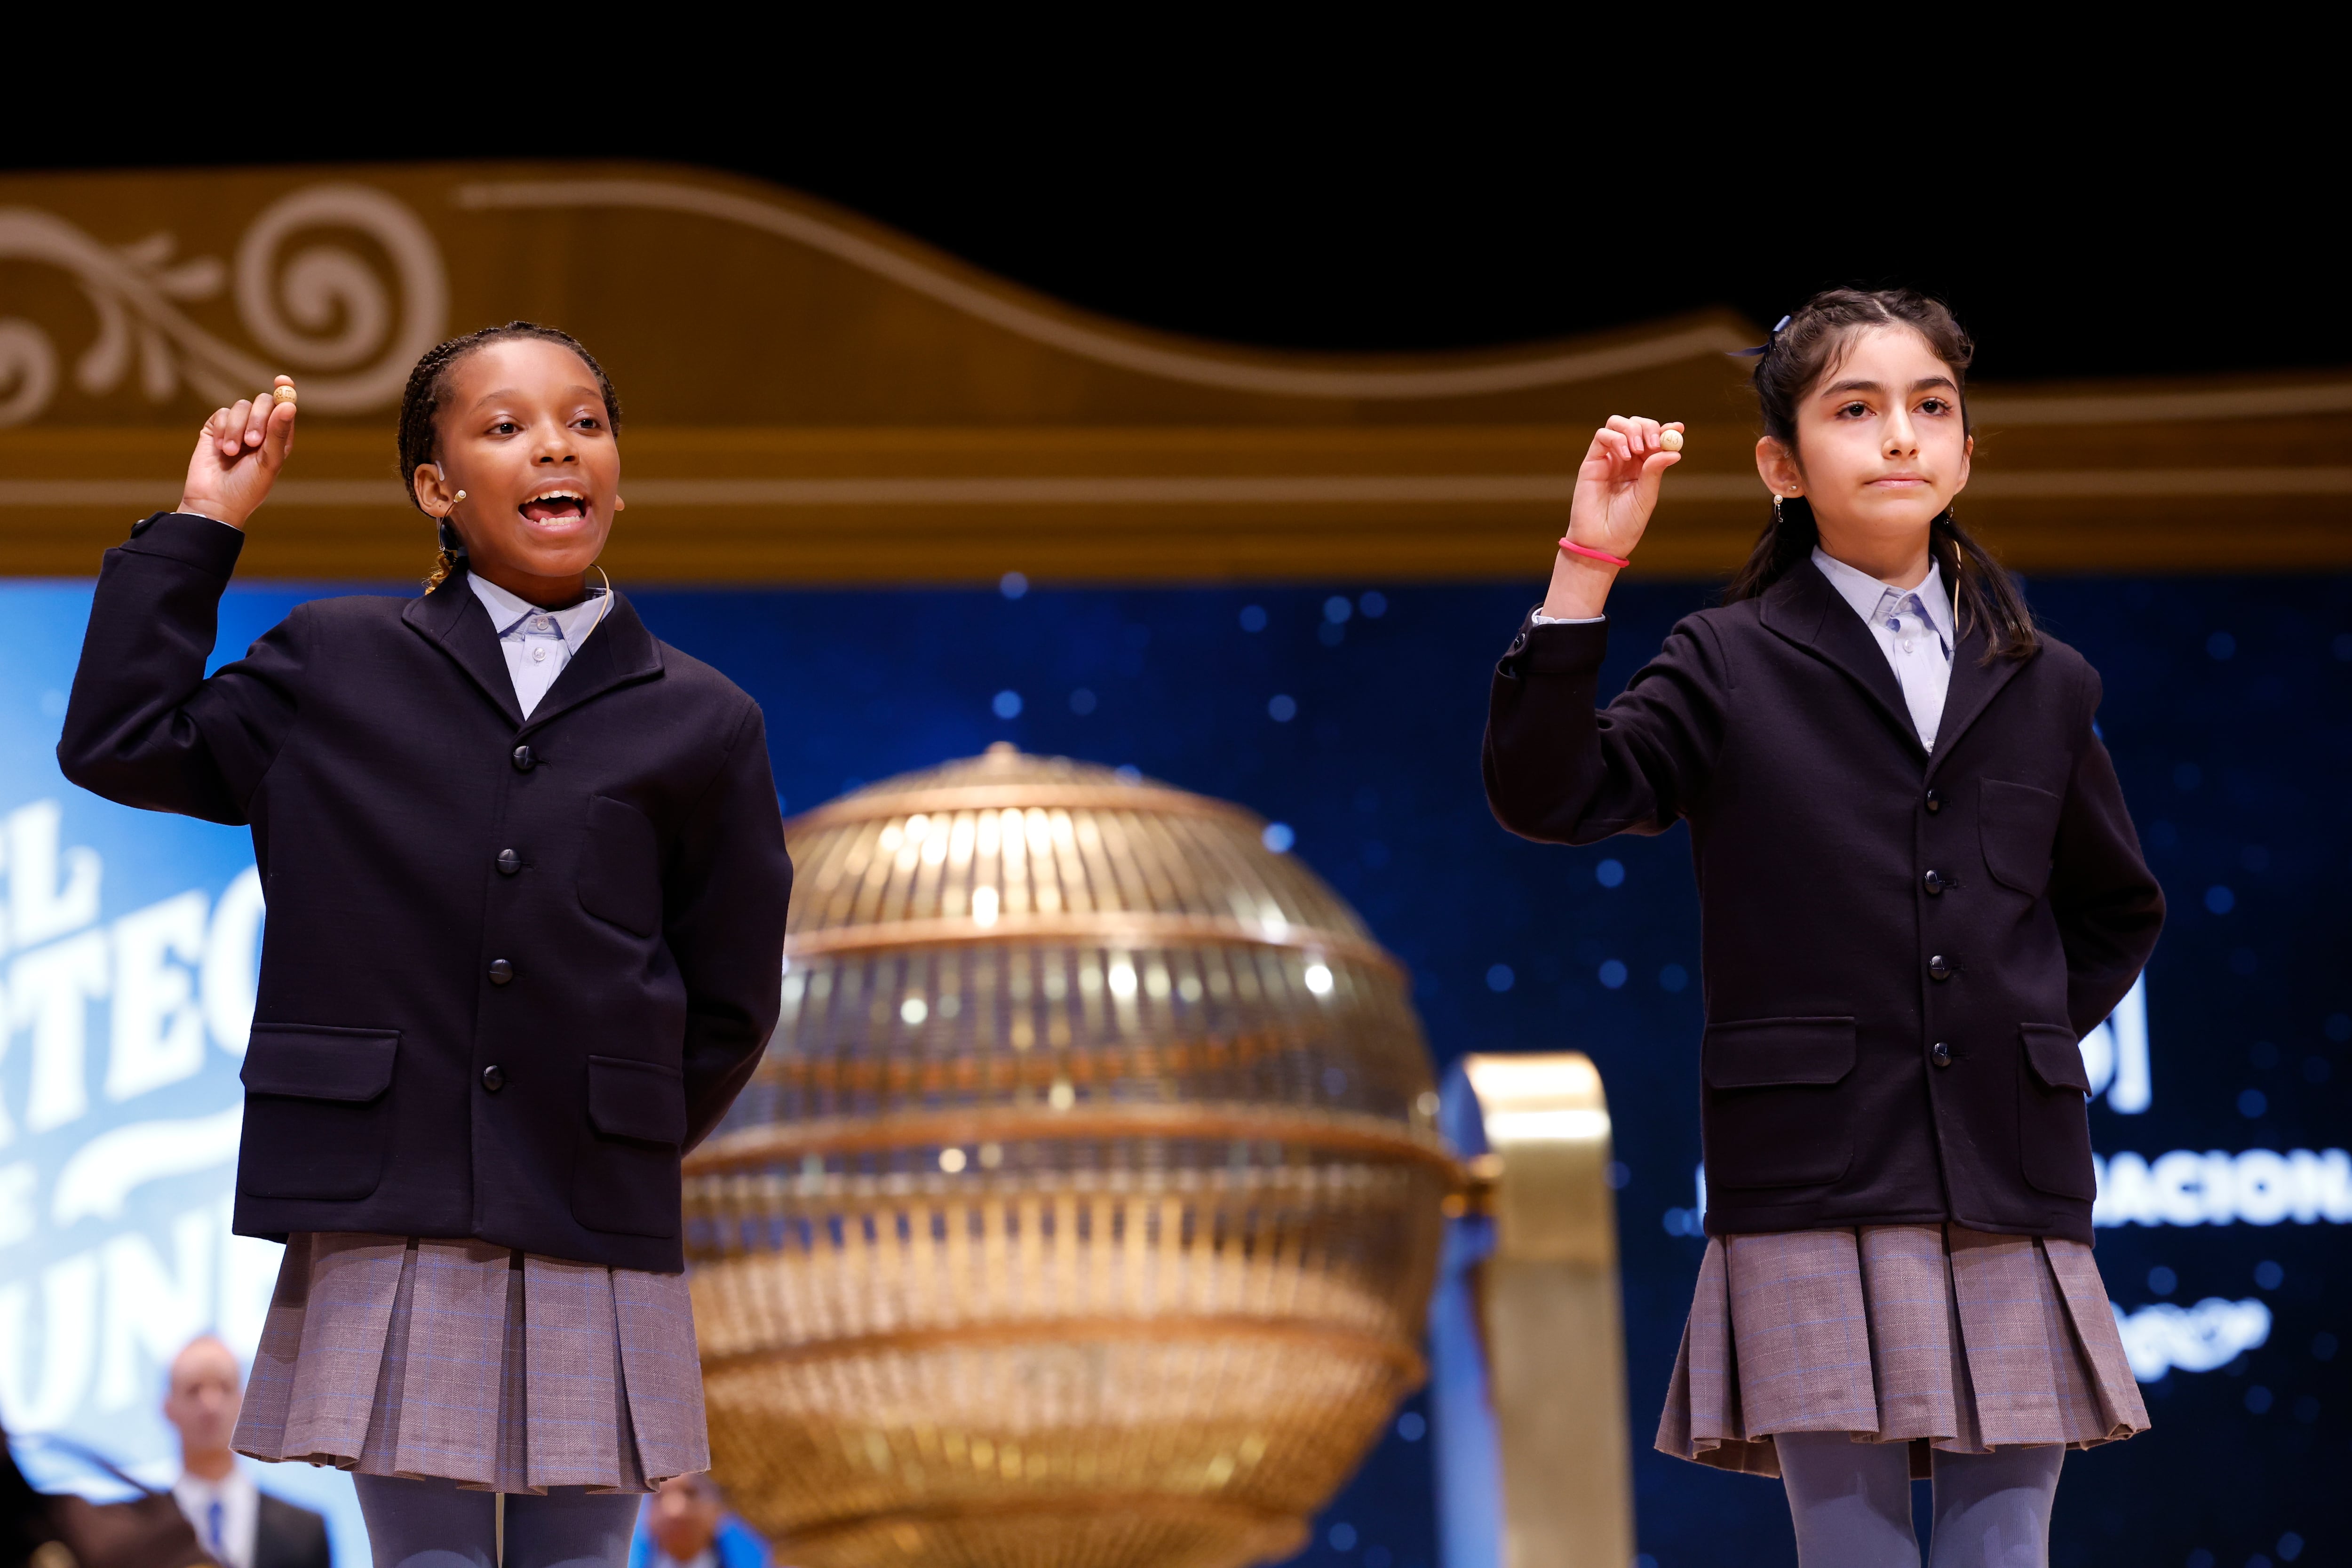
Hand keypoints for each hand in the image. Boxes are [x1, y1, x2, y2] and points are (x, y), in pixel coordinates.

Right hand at [178, 377, 296, 529]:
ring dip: (237, 428)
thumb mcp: (269, 461)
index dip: (286, 392)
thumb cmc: (248, 487)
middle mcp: (260, 430)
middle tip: (253, 442)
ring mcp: (237, 428)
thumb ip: (279, 433)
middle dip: (259, 418)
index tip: (283, 381)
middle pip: (264, 402)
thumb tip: (290, 405)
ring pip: (242, 407)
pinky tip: (221, 449)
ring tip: (232, 452)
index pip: (285, 408)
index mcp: (279, 438)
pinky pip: (222, 413)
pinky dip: (223, 429)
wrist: (214, 502)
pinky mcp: (215, 429)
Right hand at [1540, 415, 1682, 619]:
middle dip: (1648, 428)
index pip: (1655, 438)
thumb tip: (1674, 451)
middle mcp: (1626, 458)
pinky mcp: (1591, 461)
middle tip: (1655, 443)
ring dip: (1632, 429)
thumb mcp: (1647, 496)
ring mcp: (1608, 458)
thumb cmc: (1625, 524)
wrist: (1602, 542)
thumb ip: (1655, 471)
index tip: (1679, 428)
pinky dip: (1616, 438)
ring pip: (1617, 424)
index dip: (1666, 430)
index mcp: (1643, 466)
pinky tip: (1625, 456)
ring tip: (1639, 449)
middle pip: (1636, 425)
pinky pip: (1602, 436)